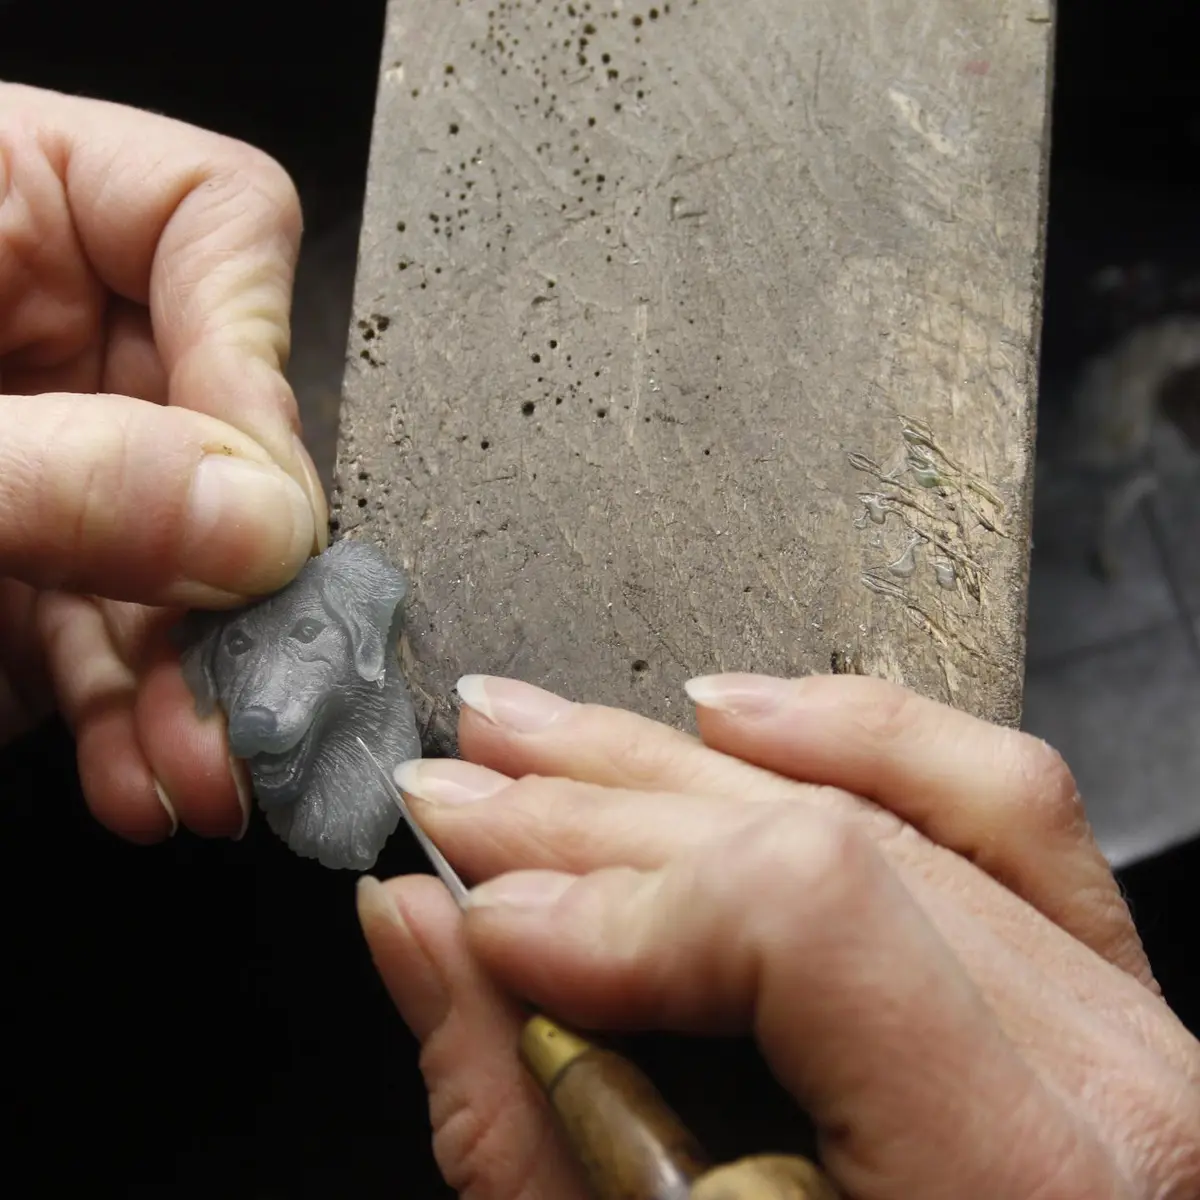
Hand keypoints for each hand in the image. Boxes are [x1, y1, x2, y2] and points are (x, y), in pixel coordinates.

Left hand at [0, 83, 326, 840]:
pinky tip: (142, 775)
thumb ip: (56, 470)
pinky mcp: (15, 562)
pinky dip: (133, 717)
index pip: (219, 221)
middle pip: (222, 424)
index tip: (245, 493)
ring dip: (196, 683)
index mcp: (0, 202)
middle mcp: (36, 325)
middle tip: (256, 688)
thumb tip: (258, 521)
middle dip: (235, 584)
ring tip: (200, 773)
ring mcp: (34, 452)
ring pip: (179, 557)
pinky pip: (113, 631)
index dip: (257, 355)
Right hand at [358, 673, 1199, 1198]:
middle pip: (815, 838)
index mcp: (1016, 1177)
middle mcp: (1096, 1073)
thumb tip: (423, 933)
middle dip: (596, 815)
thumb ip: (522, 1122)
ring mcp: (1110, 1007)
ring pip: (878, 795)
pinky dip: (849, 733)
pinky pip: (989, 794)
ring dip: (676, 760)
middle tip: (461, 795)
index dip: (616, 899)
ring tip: (542, 734)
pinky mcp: (1089, 972)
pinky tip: (727, 715)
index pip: (802, 916)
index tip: (489, 919)